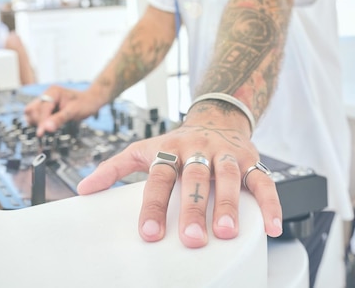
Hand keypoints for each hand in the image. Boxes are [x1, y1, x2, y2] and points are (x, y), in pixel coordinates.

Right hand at [24, 85, 101, 135]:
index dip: (41, 121)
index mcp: (53, 91)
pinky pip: (36, 115)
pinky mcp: (46, 107)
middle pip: (31, 109)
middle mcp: (47, 94)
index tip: (41, 134)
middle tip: (48, 129)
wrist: (92, 100)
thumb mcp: (74, 112)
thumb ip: (59, 119)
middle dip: (37, 121)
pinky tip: (49, 125)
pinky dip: (40, 122)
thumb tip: (46, 128)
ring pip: (31, 113)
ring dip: (37, 122)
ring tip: (50, 126)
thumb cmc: (85, 103)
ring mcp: (45, 100)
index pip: (41, 108)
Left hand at [77, 105, 282, 247]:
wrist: (217, 116)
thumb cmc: (178, 142)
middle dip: (194, 208)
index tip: (149, 233)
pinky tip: (271, 227)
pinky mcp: (251, 159)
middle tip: (191, 238)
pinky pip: (263, 180)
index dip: (154, 204)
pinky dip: (270, 203)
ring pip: (229, 176)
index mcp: (171, 149)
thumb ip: (116, 167)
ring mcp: (226, 153)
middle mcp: (199, 149)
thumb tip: (83, 189)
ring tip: (227, 233)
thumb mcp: (146, 148)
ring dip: (229, 204)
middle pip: (196, 177)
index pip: (160, 175)